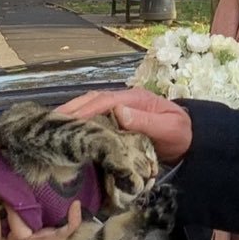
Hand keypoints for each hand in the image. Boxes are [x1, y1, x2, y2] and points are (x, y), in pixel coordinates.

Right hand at [56, 88, 192, 162]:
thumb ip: (145, 121)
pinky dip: (80, 124)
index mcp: (134, 98)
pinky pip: (95, 120)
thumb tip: (119, 111)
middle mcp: (124, 101)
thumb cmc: (181, 134)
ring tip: (50, 127)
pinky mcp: (118, 122)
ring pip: (90, 108)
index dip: (84, 109)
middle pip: (91, 101)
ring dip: (71, 115)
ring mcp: (120, 111)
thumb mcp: (168, 128)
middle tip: (47, 123)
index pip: (104, 101)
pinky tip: (68, 134)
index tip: (66, 120)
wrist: (192, 141)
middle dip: (70, 110)